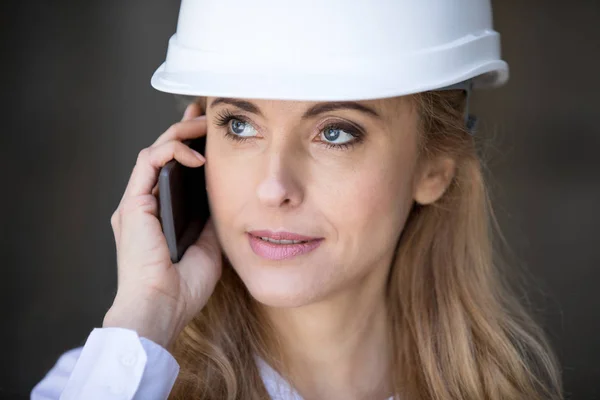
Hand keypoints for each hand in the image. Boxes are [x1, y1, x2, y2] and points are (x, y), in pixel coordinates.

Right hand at [104, 103, 220, 349]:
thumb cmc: (183, 288)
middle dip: (184, 130)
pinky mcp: (132, 204)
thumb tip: (223, 201)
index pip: (173, 171)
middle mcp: (144, 206)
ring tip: (203, 124)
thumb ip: (209, 222)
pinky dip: (171, 151)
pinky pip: (148, 163)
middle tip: (204, 115)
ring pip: (153, 152)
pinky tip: (197, 155)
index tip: (209, 133)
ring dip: (178, 133)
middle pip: (162, 155)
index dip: (189, 147)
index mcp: (160, 216)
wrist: (162, 308)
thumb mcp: (207, 247)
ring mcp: (135, 203)